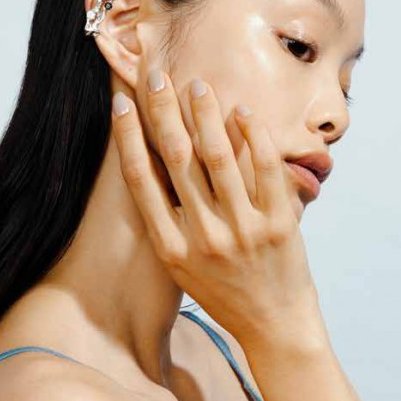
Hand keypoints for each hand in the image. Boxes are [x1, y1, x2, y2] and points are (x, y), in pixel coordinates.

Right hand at [110, 63, 324, 351]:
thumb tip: (154, 161)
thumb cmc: (224, 291)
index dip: (128, 137)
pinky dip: (252, 135)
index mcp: (172, 248)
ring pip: (219, 156)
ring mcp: (244, 231)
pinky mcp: (280, 225)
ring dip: (206, 114)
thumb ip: (169, 220)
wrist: (274, 325)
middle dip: (163, 110)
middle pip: (177, 158)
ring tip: (198, 86)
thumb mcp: (182, 266)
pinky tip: (242, 112)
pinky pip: (263, 169)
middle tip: (157, 75)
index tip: (120, 103)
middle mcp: (204, 238)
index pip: (141, 181)